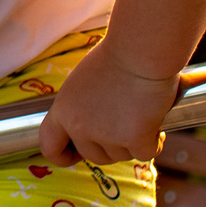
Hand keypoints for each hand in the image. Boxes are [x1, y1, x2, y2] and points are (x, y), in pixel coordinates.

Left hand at [39, 38, 180, 168]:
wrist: (140, 49)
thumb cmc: (116, 57)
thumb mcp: (83, 83)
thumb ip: (82, 108)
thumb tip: (92, 128)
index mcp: (63, 110)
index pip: (50, 146)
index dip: (64, 155)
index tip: (78, 153)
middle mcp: (80, 126)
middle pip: (94, 156)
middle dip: (111, 146)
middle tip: (124, 123)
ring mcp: (107, 135)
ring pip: (122, 156)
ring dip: (133, 142)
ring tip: (139, 113)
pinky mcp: (134, 138)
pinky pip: (145, 154)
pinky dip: (153, 142)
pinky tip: (155, 123)